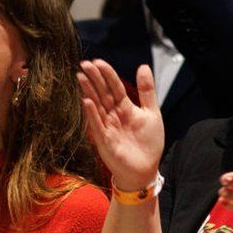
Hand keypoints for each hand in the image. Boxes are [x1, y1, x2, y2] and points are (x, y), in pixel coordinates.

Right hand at [79, 60, 163, 189]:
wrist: (146, 170)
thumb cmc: (148, 144)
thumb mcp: (152, 113)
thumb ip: (146, 91)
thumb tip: (142, 66)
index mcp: (125, 108)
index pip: (114, 87)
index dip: (107, 74)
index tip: (98, 61)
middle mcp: (113, 115)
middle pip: (102, 93)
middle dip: (94, 78)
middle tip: (85, 64)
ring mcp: (107, 127)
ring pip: (97, 106)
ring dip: (89, 92)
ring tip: (81, 77)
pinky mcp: (105, 141)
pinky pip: (97, 126)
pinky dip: (92, 114)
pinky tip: (86, 101)